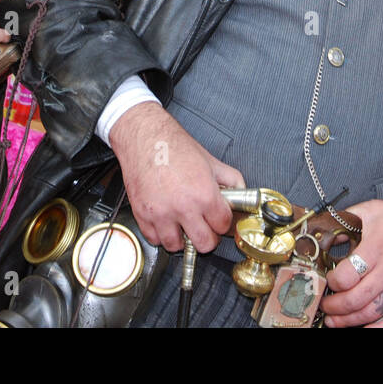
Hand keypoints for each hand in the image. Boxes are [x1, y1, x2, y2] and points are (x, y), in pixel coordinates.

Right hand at [108, 103, 244, 252]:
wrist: (144, 137)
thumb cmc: (174, 146)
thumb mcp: (210, 160)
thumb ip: (231, 179)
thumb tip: (240, 195)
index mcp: (204, 194)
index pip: (223, 226)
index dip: (223, 223)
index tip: (219, 220)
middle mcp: (183, 207)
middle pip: (204, 244)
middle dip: (207, 236)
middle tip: (205, 226)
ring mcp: (160, 214)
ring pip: (177, 246)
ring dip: (182, 238)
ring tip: (183, 224)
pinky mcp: (142, 215)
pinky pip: (154, 239)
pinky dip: (160, 234)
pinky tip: (166, 220)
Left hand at [319, 198, 382, 327]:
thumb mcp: (373, 210)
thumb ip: (347, 219)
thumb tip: (327, 233)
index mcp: (376, 248)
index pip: (346, 276)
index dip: (332, 282)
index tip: (328, 280)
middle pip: (355, 299)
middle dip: (334, 307)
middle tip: (325, 305)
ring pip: (371, 313)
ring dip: (349, 321)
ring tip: (336, 320)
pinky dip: (379, 329)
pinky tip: (365, 329)